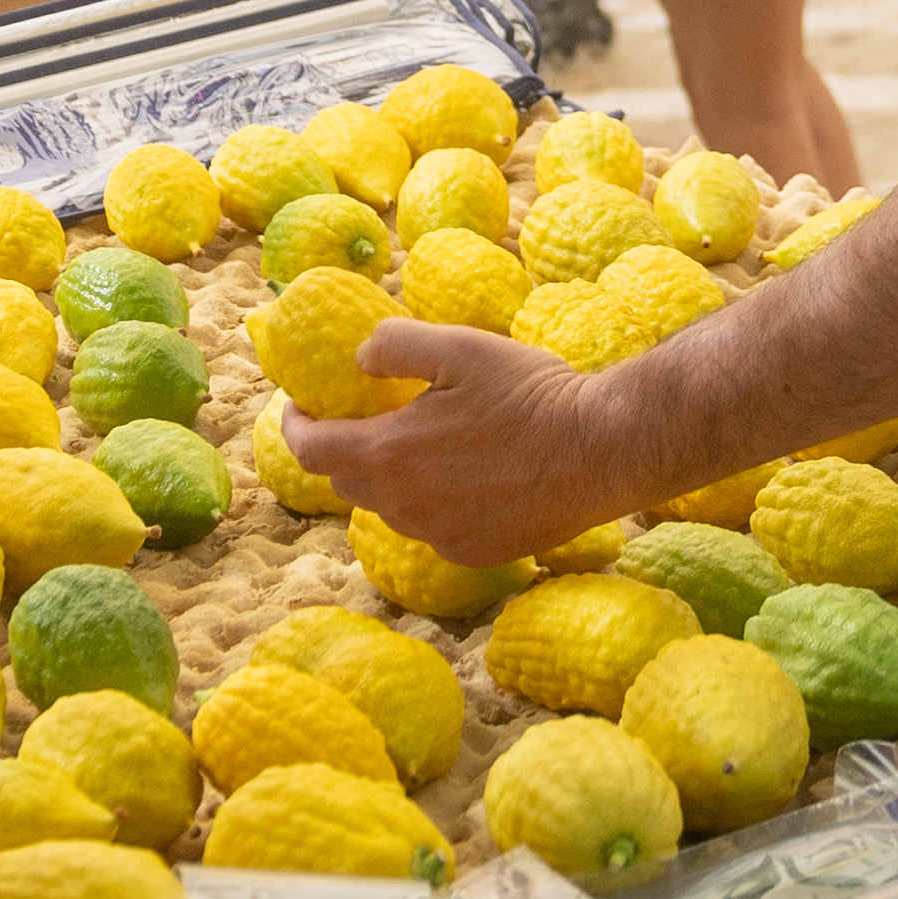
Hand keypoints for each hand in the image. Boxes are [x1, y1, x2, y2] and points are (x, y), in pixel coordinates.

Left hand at [284, 322, 658, 566]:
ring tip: (426, 441)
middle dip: (346, 449)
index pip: (309, 450)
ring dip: (393, 477)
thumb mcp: (458, 346)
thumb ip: (394, 345)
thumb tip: (358, 359)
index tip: (300, 406)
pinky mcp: (475, 553)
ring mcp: (440, 537)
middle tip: (366, 416)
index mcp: (388, 455)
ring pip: (392, 507)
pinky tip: (469, 473)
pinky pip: (433, 527)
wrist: (602, 450)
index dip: (295, 426)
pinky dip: (434, 501)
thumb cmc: (530, 393)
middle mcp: (405, 508)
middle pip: (348, 482)